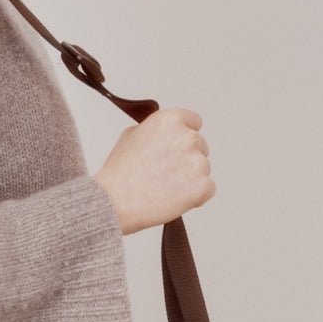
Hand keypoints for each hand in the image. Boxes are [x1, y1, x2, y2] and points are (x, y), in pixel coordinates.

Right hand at [92, 107, 214, 234]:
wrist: (114, 201)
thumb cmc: (119, 173)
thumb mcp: (131, 135)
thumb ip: (156, 131)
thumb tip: (167, 135)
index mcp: (170, 120)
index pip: (194, 122)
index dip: (184, 136)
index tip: (177, 148)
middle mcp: (187, 137)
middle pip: (201, 146)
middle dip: (187, 159)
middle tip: (165, 173)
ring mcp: (198, 161)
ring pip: (204, 169)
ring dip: (191, 178)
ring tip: (164, 188)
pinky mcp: (203, 185)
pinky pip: (208, 189)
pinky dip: (196, 196)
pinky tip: (174, 198)